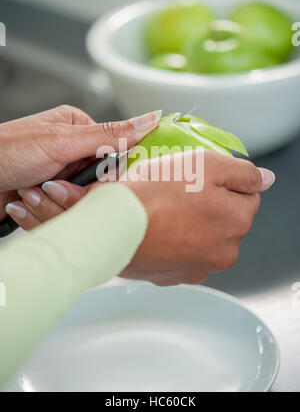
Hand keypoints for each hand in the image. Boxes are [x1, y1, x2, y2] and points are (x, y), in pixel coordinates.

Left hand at [1, 106, 160, 220]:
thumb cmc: (6, 151)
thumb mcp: (62, 141)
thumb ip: (110, 134)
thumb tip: (150, 119)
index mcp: (77, 129)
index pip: (113, 157)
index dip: (105, 175)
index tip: (94, 183)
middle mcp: (69, 152)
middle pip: (96, 184)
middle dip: (71, 191)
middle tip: (48, 184)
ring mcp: (58, 176)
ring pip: (79, 203)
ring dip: (52, 203)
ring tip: (29, 190)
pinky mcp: (48, 198)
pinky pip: (62, 214)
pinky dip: (43, 213)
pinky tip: (24, 201)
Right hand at [12, 150, 274, 284]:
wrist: (111, 227)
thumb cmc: (155, 193)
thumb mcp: (205, 164)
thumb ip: (243, 172)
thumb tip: (266, 179)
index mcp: (237, 222)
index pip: (246, 196)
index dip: (222, 181)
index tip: (198, 178)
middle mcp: (223, 252)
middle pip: (224, 218)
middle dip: (207, 204)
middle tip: (176, 190)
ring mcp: (196, 268)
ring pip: (201, 236)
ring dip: (188, 223)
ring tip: (161, 209)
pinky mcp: (171, 275)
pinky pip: (179, 251)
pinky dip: (171, 240)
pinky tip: (154, 228)